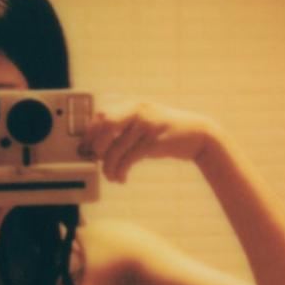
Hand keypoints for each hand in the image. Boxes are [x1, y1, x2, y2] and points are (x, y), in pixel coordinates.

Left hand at [77, 99, 219, 183]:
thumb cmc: (167, 133)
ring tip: (111, 176)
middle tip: (96, 161)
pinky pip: (128, 159)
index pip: (102, 114)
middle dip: (96, 147)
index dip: (90, 132)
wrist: (200, 136)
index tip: (85, 148)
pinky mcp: (154, 141)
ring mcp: (147, 125)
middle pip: (105, 126)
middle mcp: (139, 111)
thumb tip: (98, 146)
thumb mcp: (146, 123)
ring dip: (108, 167)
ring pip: (115, 148)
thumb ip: (126, 128)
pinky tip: (121, 178)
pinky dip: (120, 172)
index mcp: (134, 105)